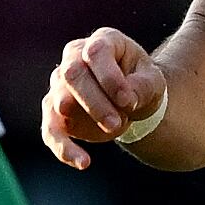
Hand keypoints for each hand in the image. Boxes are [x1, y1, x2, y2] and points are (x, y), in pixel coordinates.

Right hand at [40, 28, 164, 169]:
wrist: (130, 102)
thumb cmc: (140, 83)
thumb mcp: (153, 81)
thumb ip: (143, 86)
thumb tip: (127, 99)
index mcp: (101, 42)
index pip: (95, 53)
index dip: (109, 77)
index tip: (128, 101)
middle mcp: (74, 58)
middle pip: (72, 75)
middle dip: (95, 102)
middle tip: (118, 124)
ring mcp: (60, 85)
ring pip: (59, 101)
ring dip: (84, 120)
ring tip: (113, 133)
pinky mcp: (55, 112)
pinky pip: (51, 130)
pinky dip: (64, 148)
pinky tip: (83, 162)